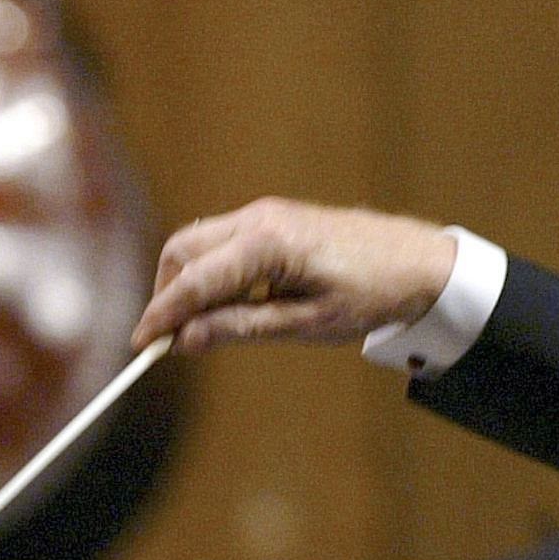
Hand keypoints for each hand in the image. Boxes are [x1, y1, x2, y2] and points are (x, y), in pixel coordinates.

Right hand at [133, 200, 458, 353]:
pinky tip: (230, 303)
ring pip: (198, 242)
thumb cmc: (369, 295)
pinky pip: (222, 241)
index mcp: (267, 244)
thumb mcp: (304, 325)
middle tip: (172, 340)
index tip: (140, 347)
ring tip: (205, 326)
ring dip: (188, 282)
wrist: (417, 262)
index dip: (161, 316)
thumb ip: (241, 328)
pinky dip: (210, 270)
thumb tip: (186, 340)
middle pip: (182, 251)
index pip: (193, 281)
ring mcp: (265, 212)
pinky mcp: (273, 217)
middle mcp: (259, 218)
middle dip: (168, 294)